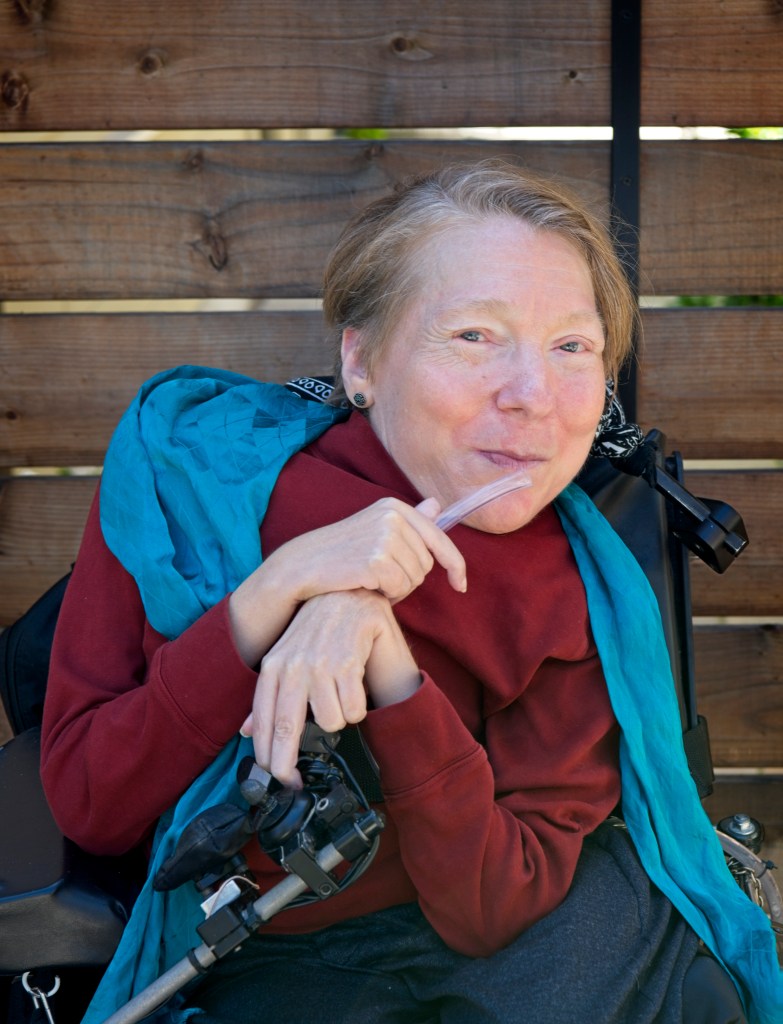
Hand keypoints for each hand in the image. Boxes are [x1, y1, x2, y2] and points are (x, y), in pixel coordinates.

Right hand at [229, 497, 465, 665]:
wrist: (301, 565)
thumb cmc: (340, 552)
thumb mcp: (375, 528)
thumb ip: (409, 520)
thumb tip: (437, 504)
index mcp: (396, 506)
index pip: (440, 539)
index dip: (456, 566)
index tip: (460, 585)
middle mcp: (393, 516)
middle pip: (428, 562)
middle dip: (411, 578)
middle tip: (381, 578)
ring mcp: (384, 536)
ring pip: (416, 578)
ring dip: (399, 588)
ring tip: (371, 581)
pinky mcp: (376, 559)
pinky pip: (401, 587)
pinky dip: (389, 594)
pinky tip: (367, 587)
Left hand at [241, 589, 419, 786]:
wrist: (350, 593)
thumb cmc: (321, 633)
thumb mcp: (290, 660)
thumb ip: (270, 697)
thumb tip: (244, 732)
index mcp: (273, 667)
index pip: (264, 721)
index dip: (269, 757)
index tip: (277, 780)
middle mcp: (292, 664)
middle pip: (286, 728)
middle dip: (287, 763)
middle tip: (293, 783)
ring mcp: (320, 661)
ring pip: (330, 721)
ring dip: (340, 718)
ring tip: (342, 697)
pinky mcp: (348, 658)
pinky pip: (354, 707)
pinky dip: (358, 706)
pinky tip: (357, 686)